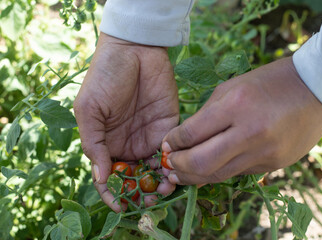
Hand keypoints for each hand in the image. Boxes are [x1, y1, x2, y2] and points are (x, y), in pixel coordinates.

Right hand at [74, 33, 178, 211]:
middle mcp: (128, 144)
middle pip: (136, 177)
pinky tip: (174, 169)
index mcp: (106, 143)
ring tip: (165, 187)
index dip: (114, 193)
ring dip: (161, 182)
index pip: (110, 176)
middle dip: (143, 192)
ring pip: (156, 169)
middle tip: (152, 198)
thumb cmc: (105, 76)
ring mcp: (149, 136)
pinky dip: (173, 164)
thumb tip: (100, 177)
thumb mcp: (89, 110)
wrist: (135, 50)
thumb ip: (93, 144)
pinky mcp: (169, 127)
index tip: (121, 206)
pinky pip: (172, 151)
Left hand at [161, 57, 321, 184]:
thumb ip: (206, 115)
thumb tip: (183, 140)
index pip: (191, 134)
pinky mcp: (274, 165)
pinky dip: (221, 172)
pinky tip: (211, 169)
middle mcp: (250, 132)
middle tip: (168, 166)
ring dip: (195, 177)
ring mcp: (265, 153)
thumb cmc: (269, 82)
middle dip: (178, 167)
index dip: (172, 143)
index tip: (166, 146)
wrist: (316, 89)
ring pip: (219, 176)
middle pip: (201, 163)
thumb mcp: (232, 87)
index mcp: (236, 105)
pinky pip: (239, 173)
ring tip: (181, 175)